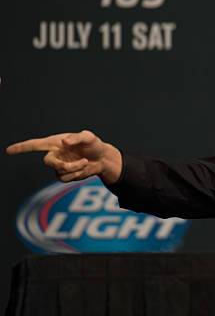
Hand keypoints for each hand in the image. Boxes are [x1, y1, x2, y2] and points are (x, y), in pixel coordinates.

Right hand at [6, 130, 122, 183]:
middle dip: (63, 164)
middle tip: (81, 162)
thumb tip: (64, 142)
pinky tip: (84, 168)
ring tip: (86, 162)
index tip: (8, 150)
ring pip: (59, 171)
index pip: (35, 145)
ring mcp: (59, 165)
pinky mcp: (65, 175)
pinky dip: (76, 174)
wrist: (103, 158)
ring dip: (74, 168)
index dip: (22, 147)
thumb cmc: (94, 145)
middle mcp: (55, 154)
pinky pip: (64, 178)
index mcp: (55, 142)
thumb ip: (77, 137)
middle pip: (48, 162)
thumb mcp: (89, 137)